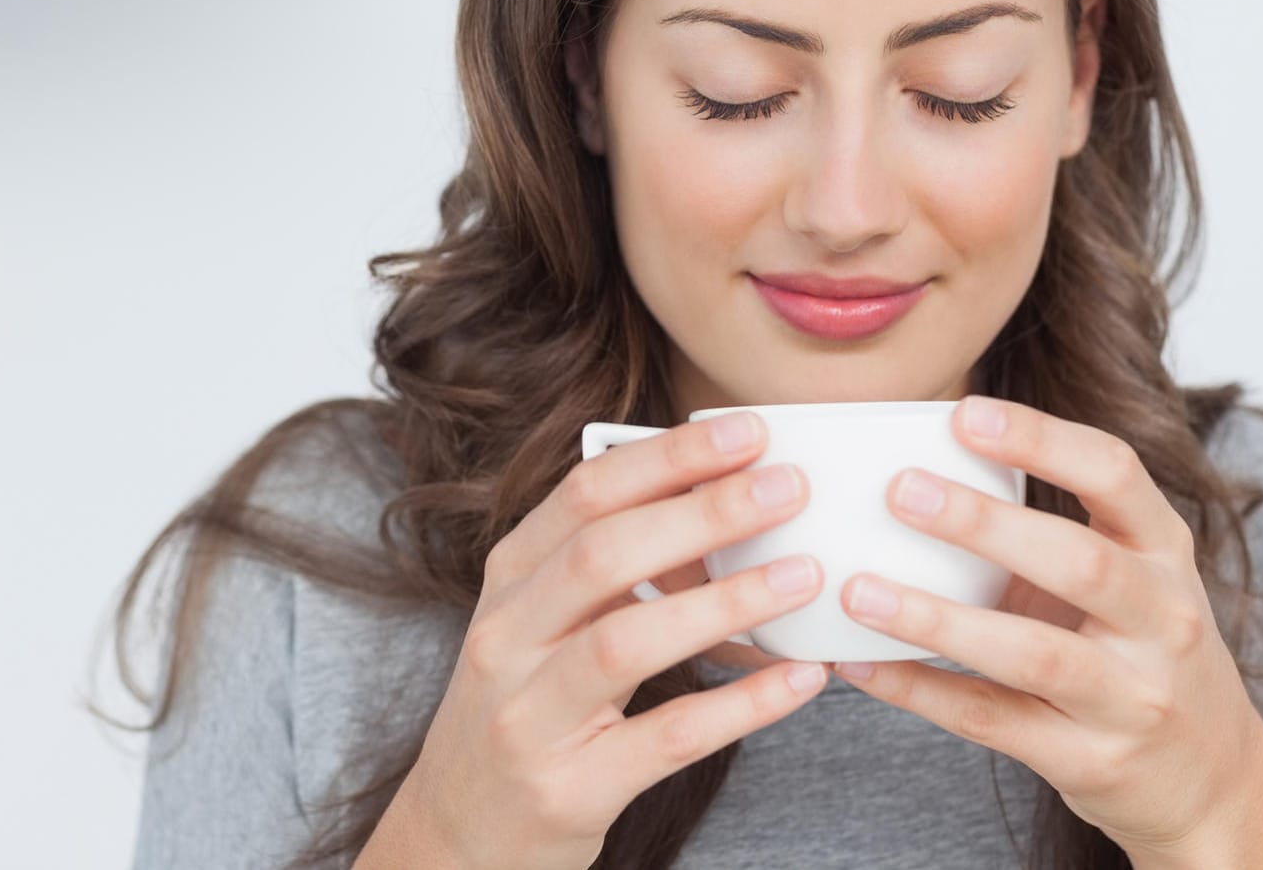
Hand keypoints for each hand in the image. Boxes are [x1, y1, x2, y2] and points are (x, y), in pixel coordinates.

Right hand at [379, 411, 829, 869]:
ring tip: (804, 575)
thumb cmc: (523, 709)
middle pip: (602, 555)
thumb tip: (724, 504)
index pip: (583, 495)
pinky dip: (739, 705)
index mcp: (508, 581)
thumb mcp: (543, 624)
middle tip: (789, 486)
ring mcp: (528, 716)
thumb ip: (611, 568)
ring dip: (724, 603)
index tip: (747, 432)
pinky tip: (800, 679)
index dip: (667, 458)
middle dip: (702, 512)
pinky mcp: (568, 788)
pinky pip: (665, 738)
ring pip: (625, 642)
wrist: (458, 834)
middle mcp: (505, 639)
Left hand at [825, 395, 1262, 859]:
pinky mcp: (1091, 762)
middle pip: (1080, 562)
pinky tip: (861, 666)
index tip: (963, 413)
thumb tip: (913, 470)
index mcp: (1165, 553)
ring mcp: (1132, 697)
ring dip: (938, 620)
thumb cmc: (1139, 652)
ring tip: (859, 591)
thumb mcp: (1127, 578)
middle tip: (899, 491)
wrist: (1210, 779)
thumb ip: (1046, 532)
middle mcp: (1163, 620)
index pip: (1116, 475)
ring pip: (1034, 653)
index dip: (1042, 438)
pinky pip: (992, 720)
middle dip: (985, 524)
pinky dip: (919, 690)